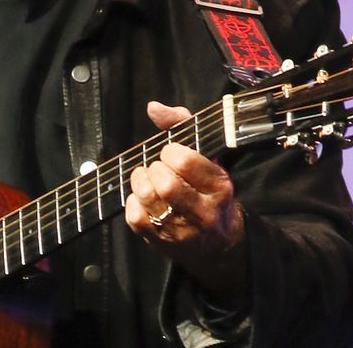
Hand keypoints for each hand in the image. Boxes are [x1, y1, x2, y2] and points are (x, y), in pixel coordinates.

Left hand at [125, 101, 247, 304]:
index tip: (170, 153)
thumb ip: (182, 125)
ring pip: (149, 199)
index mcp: (219, 187)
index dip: (170, 151)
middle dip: (154, 169)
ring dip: (140, 182)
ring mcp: (183, 232)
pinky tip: (142, 199)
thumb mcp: (207, 157)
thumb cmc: (208, 191)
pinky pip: (135, 218)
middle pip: (166, 184)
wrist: (219, 244)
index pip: (185, 162)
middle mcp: (204, 213)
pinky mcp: (163, 244)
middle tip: (157, 168)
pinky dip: (133, 202)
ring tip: (146, 179)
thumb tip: (153, 107)